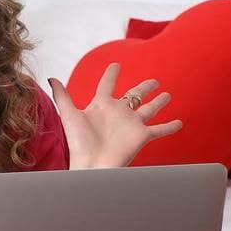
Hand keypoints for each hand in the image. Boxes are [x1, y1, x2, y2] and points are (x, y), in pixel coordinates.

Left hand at [47, 63, 182, 169]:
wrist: (91, 165)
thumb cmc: (78, 143)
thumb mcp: (69, 115)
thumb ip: (62, 96)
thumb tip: (50, 77)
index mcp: (101, 105)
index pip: (107, 84)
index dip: (111, 74)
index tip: (116, 65)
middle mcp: (118, 112)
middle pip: (134, 95)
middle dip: (144, 87)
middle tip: (153, 81)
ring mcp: (131, 124)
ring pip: (149, 108)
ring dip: (159, 102)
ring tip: (167, 95)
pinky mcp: (142, 135)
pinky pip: (159, 129)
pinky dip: (170, 126)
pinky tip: (180, 122)